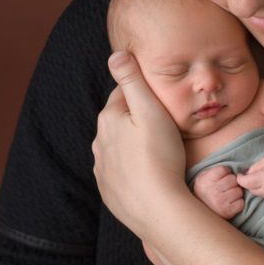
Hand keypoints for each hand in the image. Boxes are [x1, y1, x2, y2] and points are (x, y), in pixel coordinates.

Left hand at [92, 51, 187, 236]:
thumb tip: (116, 54)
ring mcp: (102, 170)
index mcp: (108, 119)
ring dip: (133, 144)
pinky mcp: (108, 191)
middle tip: (165, 127)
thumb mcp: (151, 111)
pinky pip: (120, 172)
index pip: (124, 95)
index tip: (162, 103)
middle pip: (120, 121)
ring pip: (119, 147)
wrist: (159, 210)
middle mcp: (98, 143)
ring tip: (158, 151)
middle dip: (138, 119)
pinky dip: (131, 168)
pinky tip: (149, 173)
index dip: (145, 95)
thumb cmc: (160, 157)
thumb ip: (133, 81)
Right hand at [192, 166, 244, 218]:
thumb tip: (236, 170)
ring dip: (236, 193)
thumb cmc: (206, 189)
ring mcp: (220, 202)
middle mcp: (213, 191)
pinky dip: (238, 203)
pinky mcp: (227, 212)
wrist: (199, 210)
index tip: (222, 177)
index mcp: (207, 180)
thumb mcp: (205, 176)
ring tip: (228, 195)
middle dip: (232, 182)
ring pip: (239, 191)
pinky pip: (241, 203)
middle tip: (226, 187)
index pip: (224, 170)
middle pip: (233, 180)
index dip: (226, 172)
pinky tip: (230, 203)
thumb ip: (217, 170)